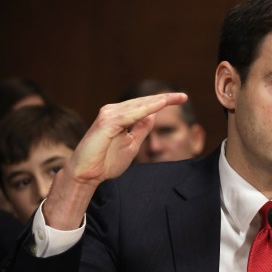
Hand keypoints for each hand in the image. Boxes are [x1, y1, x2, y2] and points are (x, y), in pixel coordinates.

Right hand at [68, 93, 186, 184]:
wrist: (87, 174)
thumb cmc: (106, 161)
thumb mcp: (132, 144)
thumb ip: (141, 129)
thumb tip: (154, 115)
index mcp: (120, 116)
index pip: (145, 106)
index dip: (163, 102)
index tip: (182, 98)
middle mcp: (113, 111)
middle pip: (143, 102)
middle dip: (165, 99)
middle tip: (184, 96)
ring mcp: (109, 115)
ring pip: (139, 106)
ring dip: (158, 101)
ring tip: (175, 98)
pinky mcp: (107, 123)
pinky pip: (131, 114)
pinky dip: (146, 109)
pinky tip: (160, 105)